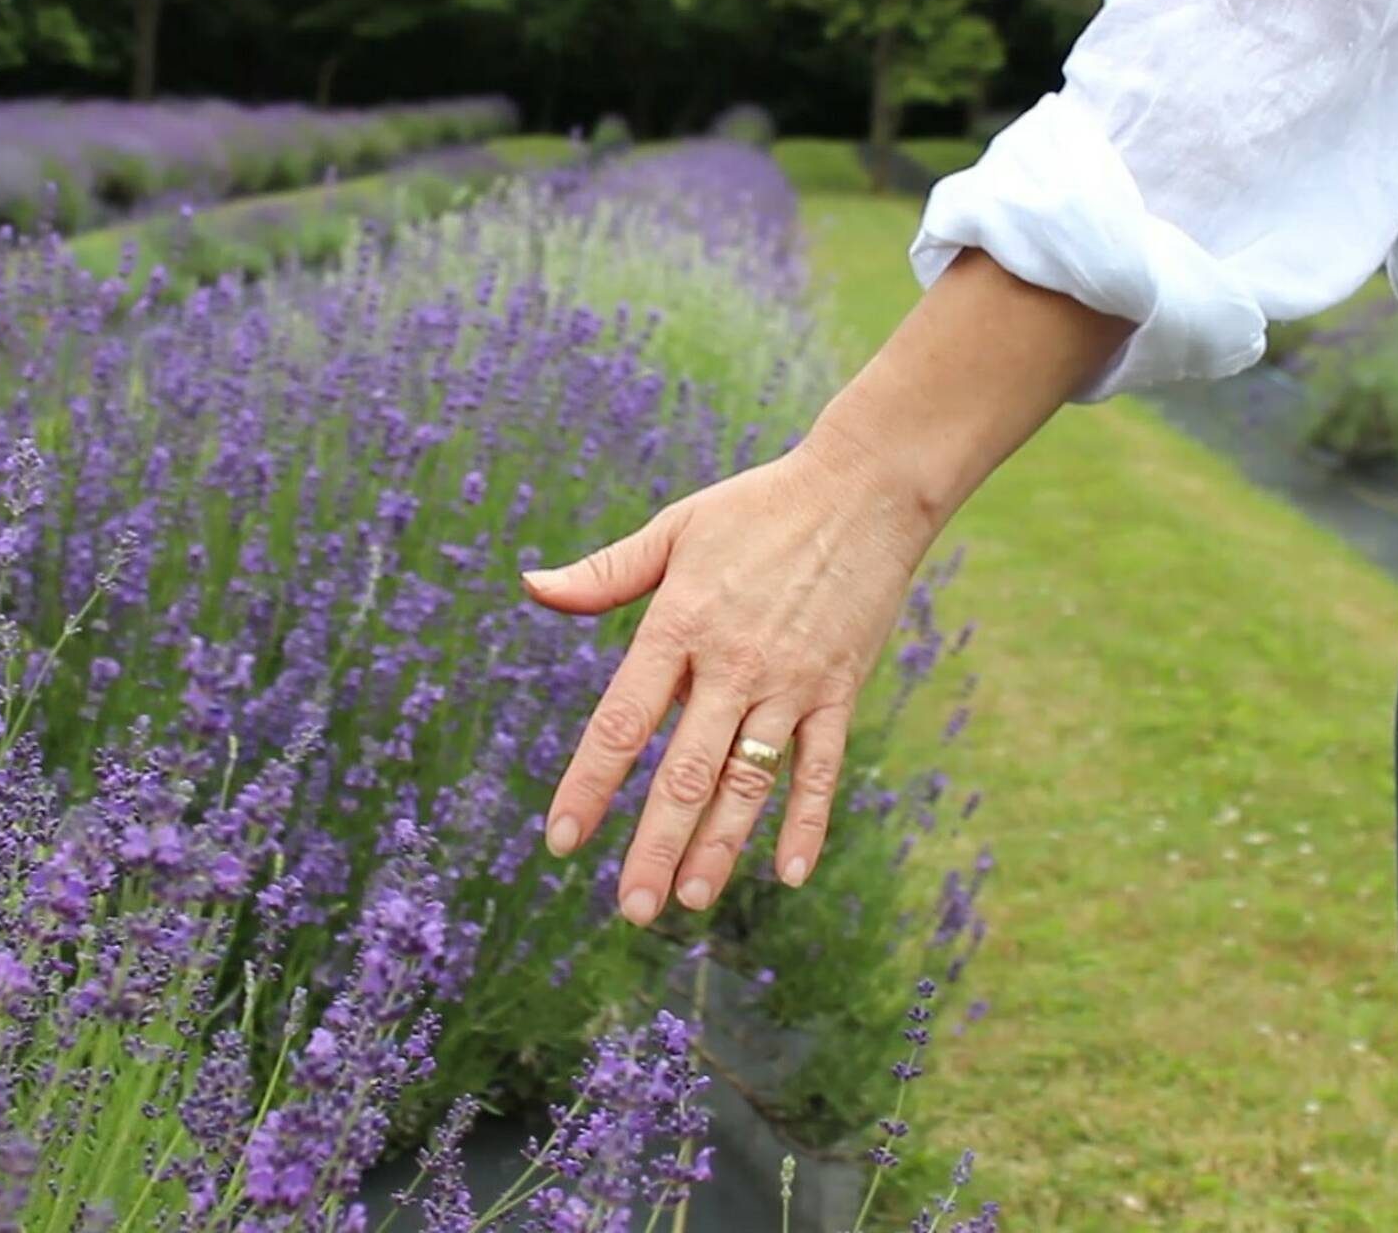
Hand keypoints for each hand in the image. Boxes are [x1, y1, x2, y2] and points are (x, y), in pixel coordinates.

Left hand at [522, 429, 935, 925]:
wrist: (864, 488)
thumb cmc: (757, 507)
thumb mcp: (674, 529)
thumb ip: (605, 573)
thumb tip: (532, 587)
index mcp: (680, 625)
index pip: (622, 722)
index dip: (590, 785)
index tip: (563, 840)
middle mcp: (733, 664)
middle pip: (685, 773)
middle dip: (656, 846)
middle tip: (631, 908)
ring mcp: (791, 684)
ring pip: (748, 783)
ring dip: (720, 847)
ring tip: (691, 901)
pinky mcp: (839, 691)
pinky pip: (821, 769)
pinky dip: (808, 823)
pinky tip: (790, 874)